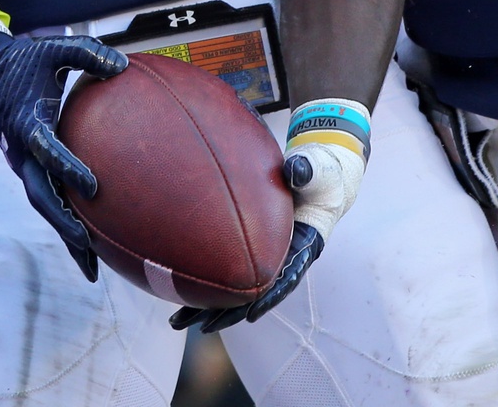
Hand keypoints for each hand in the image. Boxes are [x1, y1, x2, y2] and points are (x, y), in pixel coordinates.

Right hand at [0, 31, 128, 281]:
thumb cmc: (27, 61)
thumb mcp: (54, 49)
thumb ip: (88, 54)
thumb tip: (123, 65)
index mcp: (27, 124)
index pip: (48, 151)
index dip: (68, 168)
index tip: (92, 187)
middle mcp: (21, 152)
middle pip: (40, 196)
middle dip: (62, 224)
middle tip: (86, 246)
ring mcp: (23, 166)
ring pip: (44, 207)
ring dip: (65, 235)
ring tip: (91, 268)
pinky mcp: (29, 171)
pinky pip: (48, 201)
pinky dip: (66, 223)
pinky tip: (92, 246)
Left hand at [170, 136, 355, 330]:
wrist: (318, 175)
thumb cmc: (320, 174)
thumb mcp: (317, 171)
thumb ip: (306, 170)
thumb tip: (295, 170)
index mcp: (304, 246)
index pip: (286, 279)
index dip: (269, 298)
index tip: (251, 315)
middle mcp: (284, 259)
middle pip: (254, 295)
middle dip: (228, 313)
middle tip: (201, 327)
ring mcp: (268, 257)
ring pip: (236, 290)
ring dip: (208, 308)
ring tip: (177, 323)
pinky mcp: (253, 250)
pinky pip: (228, 271)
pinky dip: (207, 284)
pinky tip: (180, 294)